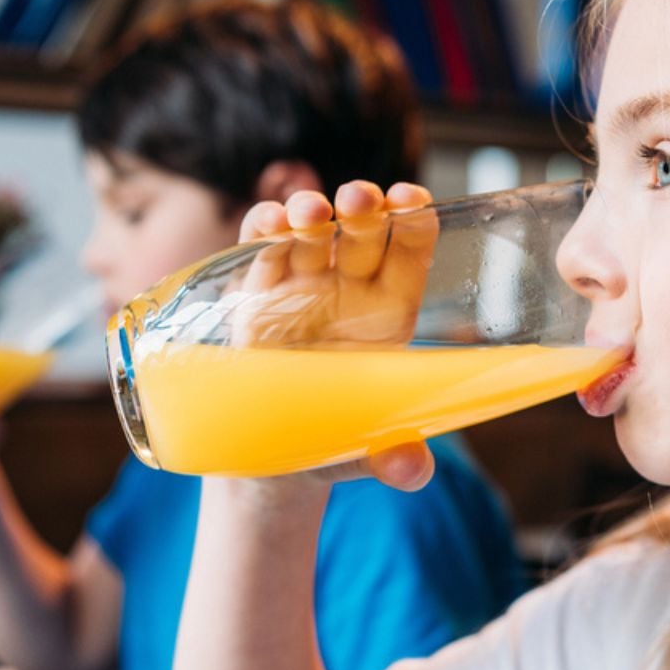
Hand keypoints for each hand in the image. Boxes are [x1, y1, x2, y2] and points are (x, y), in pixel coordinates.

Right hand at [229, 180, 439, 492]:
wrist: (269, 454)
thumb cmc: (333, 442)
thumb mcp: (367, 453)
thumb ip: (396, 458)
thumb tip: (413, 471)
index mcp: (390, 310)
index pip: (410, 250)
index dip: (414, 221)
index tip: (412, 203)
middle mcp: (348, 288)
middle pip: (363, 231)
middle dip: (365, 208)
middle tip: (362, 199)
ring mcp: (301, 284)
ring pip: (311, 231)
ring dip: (310, 212)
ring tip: (309, 213)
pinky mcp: (254, 293)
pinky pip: (259, 250)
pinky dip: (263, 230)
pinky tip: (269, 222)